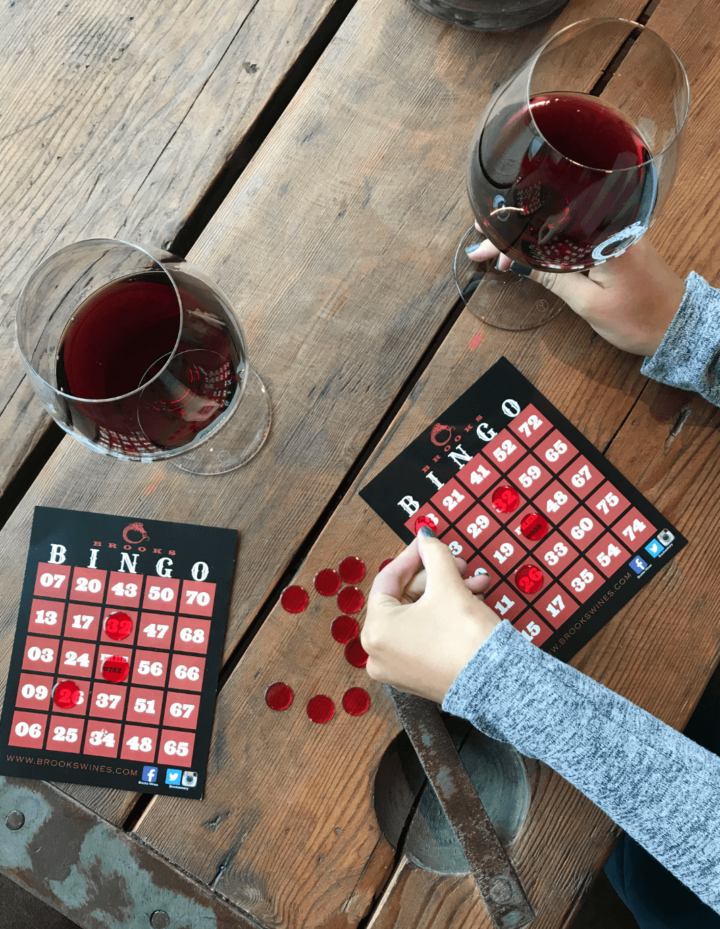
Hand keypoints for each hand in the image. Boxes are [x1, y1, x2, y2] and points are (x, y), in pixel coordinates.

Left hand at [361, 531, 499, 703]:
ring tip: (474, 584)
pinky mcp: (416, 675)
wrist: (498, 683)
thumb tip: (426, 538)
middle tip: (459, 565)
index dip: (412, 556)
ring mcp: (396, 667)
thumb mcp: (448, 586)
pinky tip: (469, 602)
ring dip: (446, 594)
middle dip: (437, 578)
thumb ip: (434, 555)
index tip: (426, 543)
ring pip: (419, 615)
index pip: (389, 579)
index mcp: (376, 630)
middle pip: (405, 598)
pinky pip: (424, 634)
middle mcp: (379, 653)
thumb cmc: (467, 642)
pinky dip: (443, 617)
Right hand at [466, 234, 684, 356]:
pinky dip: (550, 240)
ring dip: (529, 237)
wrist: (678, 325)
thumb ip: (552, 278)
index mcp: (603, 236)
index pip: (545, 228)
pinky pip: (575, 232)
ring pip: (560, 224)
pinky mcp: (616, 239)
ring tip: (501, 252)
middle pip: (550, 219)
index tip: (483, 246)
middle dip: (514, 233)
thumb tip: (518, 262)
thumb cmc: (639, 319)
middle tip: (483, 248)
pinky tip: (531, 248)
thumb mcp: (588, 303)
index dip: (509, 237)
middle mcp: (610, 224)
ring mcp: (614, 229)